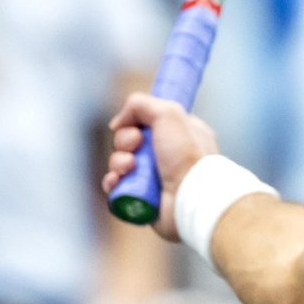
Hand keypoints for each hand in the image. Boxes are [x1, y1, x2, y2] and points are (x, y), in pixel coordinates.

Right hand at [102, 94, 220, 241]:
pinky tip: (116, 181)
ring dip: (118, 162)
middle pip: (129, 142)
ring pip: (120, 164)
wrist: (191, 197)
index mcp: (178, 134)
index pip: (145, 123)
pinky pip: (117, 188)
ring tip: (129, 167)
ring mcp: (153, 178)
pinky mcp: (141, 199)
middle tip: (135, 146)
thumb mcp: (168, 113)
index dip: (134, 123)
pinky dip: (113, 183)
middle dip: (124, 142)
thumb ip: (141, 105)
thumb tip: (117, 122)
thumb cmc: (187, 155)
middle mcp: (166, 155)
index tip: (136, 127)